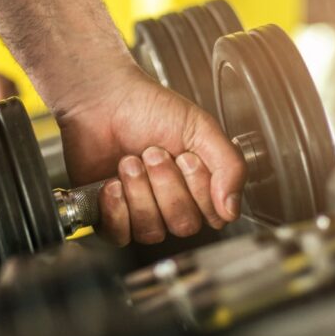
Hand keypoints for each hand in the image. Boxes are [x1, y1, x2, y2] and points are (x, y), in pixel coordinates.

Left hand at [56, 65, 245, 245]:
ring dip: (140, 192)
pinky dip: (116, 209)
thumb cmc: (148, 108)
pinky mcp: (111, 214)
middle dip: (166, 185)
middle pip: (183, 225)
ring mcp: (141, 210)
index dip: (197, 188)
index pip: (213, 215)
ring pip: (152, 231)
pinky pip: (120, 235)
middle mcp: (172, 201)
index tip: (184, 157)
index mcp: (199, 183)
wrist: (102, 100)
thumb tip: (231, 208)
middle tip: (152, 153)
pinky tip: (112, 184)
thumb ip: (229, 165)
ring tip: (129, 161)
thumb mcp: (201, 128)